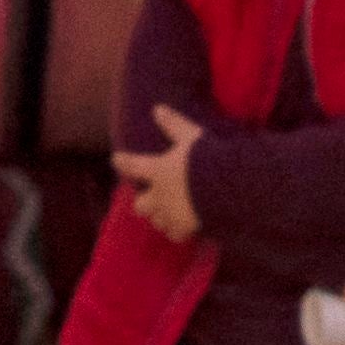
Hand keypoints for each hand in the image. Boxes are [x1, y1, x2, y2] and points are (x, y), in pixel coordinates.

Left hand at [113, 102, 207, 244]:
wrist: (228, 190)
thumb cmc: (207, 160)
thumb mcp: (192, 138)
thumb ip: (174, 125)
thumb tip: (157, 108)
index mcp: (158, 171)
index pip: (133, 166)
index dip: (124, 162)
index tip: (116, 159)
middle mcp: (160, 196)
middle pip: (141, 206)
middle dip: (144, 203)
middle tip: (148, 200)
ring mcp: (173, 216)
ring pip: (158, 222)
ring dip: (160, 218)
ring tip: (168, 215)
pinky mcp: (188, 230)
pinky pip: (178, 235)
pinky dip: (179, 232)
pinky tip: (185, 230)